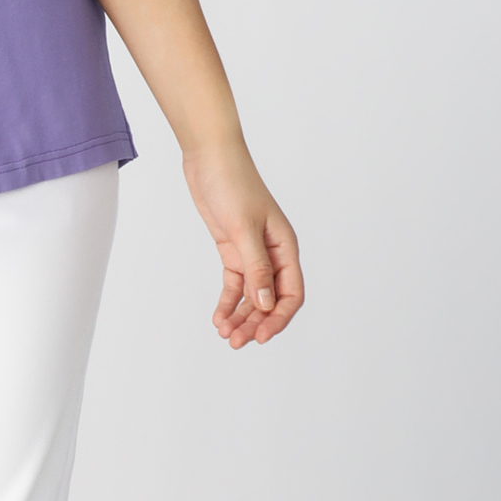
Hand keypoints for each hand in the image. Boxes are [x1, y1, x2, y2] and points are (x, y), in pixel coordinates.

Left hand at [182, 144, 303, 349]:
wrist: (209, 158)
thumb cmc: (233, 183)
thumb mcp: (244, 228)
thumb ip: (256, 268)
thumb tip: (266, 304)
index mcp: (286, 247)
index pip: (291, 293)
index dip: (279, 318)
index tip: (261, 336)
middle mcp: (273, 253)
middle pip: (270, 299)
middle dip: (255, 323)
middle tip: (236, 342)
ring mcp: (252, 253)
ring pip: (252, 295)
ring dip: (240, 316)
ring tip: (225, 335)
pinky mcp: (232, 250)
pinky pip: (235, 284)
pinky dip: (228, 302)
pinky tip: (219, 318)